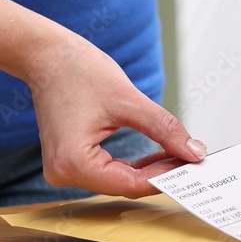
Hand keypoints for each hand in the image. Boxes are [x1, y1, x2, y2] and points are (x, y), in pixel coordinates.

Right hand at [26, 34, 205, 197]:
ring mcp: (65, 169)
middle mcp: (64, 173)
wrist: (47, 56)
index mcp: (73, 163)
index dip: (166, 176)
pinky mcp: (71, 161)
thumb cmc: (78, 71)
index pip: (131, 184)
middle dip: (160, 173)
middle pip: (125, 185)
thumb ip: (165, 129)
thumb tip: (194, 152)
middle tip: (193, 160)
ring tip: (180, 156)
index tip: (193, 166)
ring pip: (119, 180)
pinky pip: (109, 171)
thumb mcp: (130, 101)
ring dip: (150, 170)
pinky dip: (134, 165)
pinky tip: (159, 155)